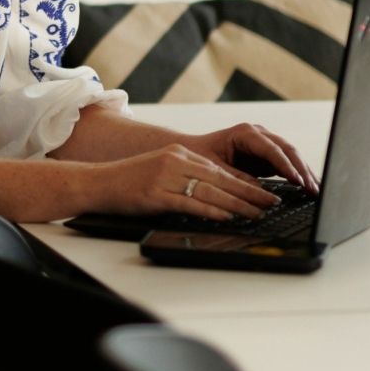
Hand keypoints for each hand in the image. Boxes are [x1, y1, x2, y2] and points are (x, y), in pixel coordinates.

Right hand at [85, 143, 282, 221]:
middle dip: (250, 193)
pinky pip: (191, 203)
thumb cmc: (128, 182)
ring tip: (258, 214)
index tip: (265, 193)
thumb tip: (216, 195)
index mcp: (179, 154)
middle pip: (220, 180)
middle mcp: (175, 161)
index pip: (220, 170)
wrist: (97, 182)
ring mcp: (166, 177)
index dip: (245, 182)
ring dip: (238, 204)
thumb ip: (185, 178)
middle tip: (272, 203)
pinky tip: (228, 216)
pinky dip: (212, 211)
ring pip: (211, 192)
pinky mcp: (157, 194)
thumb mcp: (160, 171)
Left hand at [183, 120, 320, 194]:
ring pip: (291, 156)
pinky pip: (288, 164)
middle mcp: (258, 135)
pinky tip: (309, 187)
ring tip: (317, 191)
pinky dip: (299, 175)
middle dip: (302, 169)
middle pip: (287, 150)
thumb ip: (238, 179)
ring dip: (305, 173)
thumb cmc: (199, 157)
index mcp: (245, 133)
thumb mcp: (215, 169)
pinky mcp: (268, 156)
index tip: (298, 181)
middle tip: (313, 190)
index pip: (272, 149)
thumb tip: (261, 194)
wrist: (191, 151)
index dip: (286, 165)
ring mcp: (265, 144)